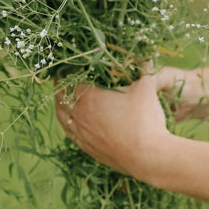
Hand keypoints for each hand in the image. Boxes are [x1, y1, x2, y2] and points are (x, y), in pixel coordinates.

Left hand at [55, 68, 208, 206]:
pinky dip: (67, 123)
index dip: (65, 70)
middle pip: (60, 96)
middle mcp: (79, 115)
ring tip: (64, 97)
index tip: (67, 64)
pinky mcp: (87, 149)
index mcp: (88, 96)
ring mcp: (81, 134)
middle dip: (61, 85)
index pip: (67, 78)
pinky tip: (71, 121)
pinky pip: (70, 133)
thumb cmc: (146, 118)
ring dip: (61, 105)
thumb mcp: (146, 86)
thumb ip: (144, 67)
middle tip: (66, 77)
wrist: (149, 157)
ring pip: (62, 116)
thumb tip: (148, 51)